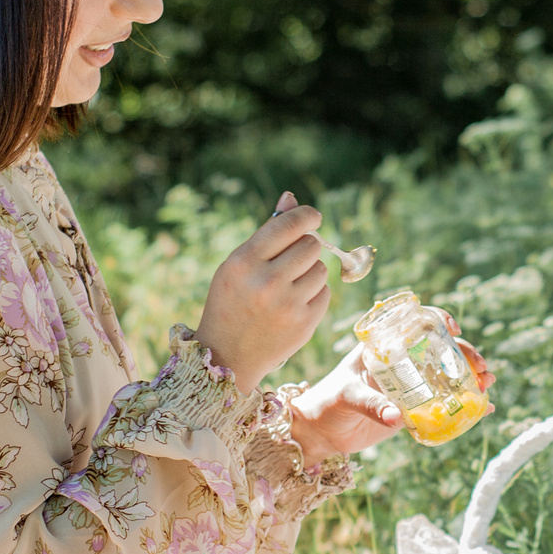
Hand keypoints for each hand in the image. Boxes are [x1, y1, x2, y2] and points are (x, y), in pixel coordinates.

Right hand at [194, 193, 329, 391]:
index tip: (313, 217)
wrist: (227, 355)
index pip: (288, 224)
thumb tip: (291, 198)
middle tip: (292, 260)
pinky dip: (314, 294)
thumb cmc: (232, 301)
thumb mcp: (238, 265)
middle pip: (310, 245)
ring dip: (310, 272)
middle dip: (306, 247)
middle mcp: (266, 282)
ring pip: (320, 269)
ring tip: (288, 285)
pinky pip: (325, 293)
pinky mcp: (304, 324)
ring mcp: (287, 305)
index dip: (307, 215)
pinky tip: (294, 303)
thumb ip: (267, 232)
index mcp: (244, 262)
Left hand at [284, 312, 494, 469]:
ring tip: (487, 385)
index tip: (453, 330)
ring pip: (447, 376)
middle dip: (466, 355)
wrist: (319, 432)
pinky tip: (483, 409)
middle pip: (440, 351)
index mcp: (383, 347)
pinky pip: (443, 404)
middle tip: (481, 368)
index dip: (438, 321)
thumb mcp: (346, 397)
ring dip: (471, 378)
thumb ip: (370, 405)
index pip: (415, 323)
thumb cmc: (327, 403)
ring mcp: (409, 386)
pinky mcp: (413, 409)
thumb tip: (397, 418)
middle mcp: (400, 362)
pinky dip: (464, 406)